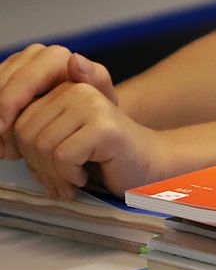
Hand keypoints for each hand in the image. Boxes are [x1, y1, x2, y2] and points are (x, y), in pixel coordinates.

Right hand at [0, 45, 116, 159]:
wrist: (85, 114)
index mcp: (55, 57)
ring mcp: (17, 63)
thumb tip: (75, 60)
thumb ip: (93, 79)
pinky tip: (2, 143)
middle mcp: (34, 55)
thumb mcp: (101, 98)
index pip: (22, 79)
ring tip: (7, 148)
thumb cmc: (94, 109)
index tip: (2, 128)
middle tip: (5, 147)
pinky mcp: (4, 76)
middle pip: (0, 85)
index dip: (7, 103)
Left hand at [13, 81, 162, 197]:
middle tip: (59, 181)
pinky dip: (70, 176)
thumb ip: (35, 131)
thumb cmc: (102, 158)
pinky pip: (63, 156)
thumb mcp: (62, 140)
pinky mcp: (105, 128)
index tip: (46, 169)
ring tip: (71, 182)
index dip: (26, 154)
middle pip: (27, 134)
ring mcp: (93, 106)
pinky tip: (84, 178)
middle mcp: (79, 89)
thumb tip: (2, 139)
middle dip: (38, 166)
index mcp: (65, 87)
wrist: (148, 168)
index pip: (18, 121)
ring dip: (54, 175)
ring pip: (43, 146)